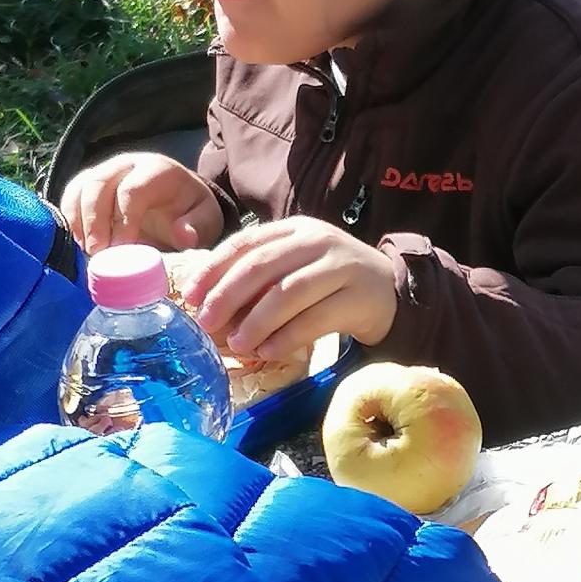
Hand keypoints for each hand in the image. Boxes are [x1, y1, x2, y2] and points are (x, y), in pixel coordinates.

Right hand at [62, 153, 222, 256]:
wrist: (179, 204)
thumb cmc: (191, 213)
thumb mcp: (206, 220)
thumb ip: (198, 226)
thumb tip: (183, 235)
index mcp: (158, 170)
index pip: (132, 190)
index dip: (123, 221)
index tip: (121, 249)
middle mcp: (128, 164)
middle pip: (100, 183)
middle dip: (95, 221)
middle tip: (97, 253)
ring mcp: (106, 171)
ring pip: (81, 187)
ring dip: (79, 221)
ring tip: (87, 251)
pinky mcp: (90, 183)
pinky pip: (71, 194)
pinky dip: (70, 218)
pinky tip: (77, 243)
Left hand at [178, 218, 399, 364]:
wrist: (390, 290)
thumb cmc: (330, 281)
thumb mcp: (294, 266)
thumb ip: (258, 277)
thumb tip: (206, 306)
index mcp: (294, 229)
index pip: (246, 242)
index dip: (214, 269)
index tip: (190, 296)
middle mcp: (317, 240)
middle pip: (263, 266)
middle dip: (228, 296)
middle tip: (207, 323)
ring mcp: (341, 266)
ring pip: (288, 292)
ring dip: (257, 321)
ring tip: (237, 345)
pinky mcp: (359, 297)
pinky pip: (316, 319)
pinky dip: (287, 338)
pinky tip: (267, 353)